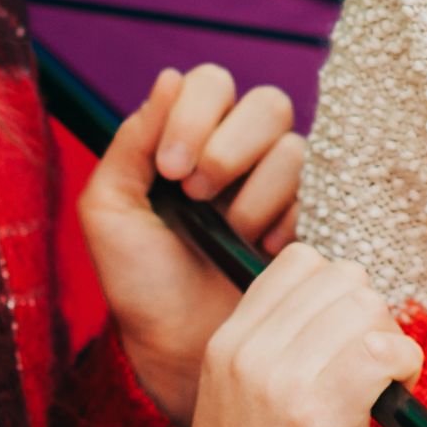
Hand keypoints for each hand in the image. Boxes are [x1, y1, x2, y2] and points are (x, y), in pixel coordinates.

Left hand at [77, 64, 304, 425]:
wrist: (178, 347)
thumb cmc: (140, 283)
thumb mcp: (110, 210)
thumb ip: (130, 143)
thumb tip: (168, 78)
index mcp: (187, 139)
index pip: (209, 84)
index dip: (194, 114)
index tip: (169, 169)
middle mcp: (237, 153)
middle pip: (265, 102)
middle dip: (229, 146)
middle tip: (197, 193)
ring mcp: (277, 185)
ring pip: (293, 145)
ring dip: (254, 191)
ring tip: (228, 231)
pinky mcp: (309, 218)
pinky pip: (316, 190)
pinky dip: (284, 216)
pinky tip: (259, 247)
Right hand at [148, 243, 420, 426]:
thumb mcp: (236, 410)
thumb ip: (270, 358)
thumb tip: (336, 324)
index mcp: (224, 343)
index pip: (299, 263)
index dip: (338, 298)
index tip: (345, 348)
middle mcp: (247, 349)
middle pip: (341, 277)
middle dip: (371, 318)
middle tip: (372, 376)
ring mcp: (279, 377)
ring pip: (366, 306)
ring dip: (390, 344)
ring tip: (382, 394)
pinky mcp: (318, 414)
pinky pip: (386, 351)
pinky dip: (405, 372)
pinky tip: (392, 409)